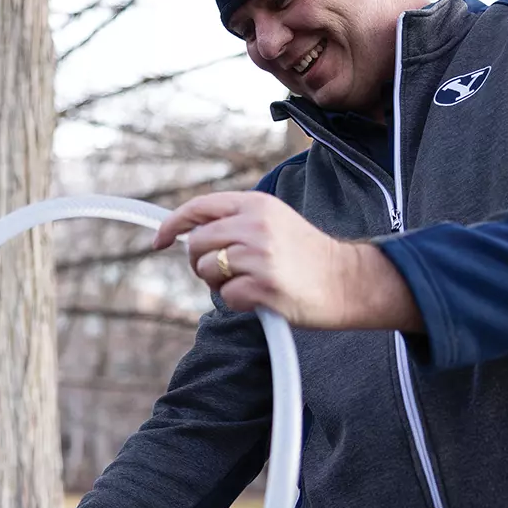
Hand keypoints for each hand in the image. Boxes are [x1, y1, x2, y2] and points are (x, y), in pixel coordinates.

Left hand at [152, 191, 420, 331]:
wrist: (348, 281)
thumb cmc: (309, 256)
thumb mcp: (274, 221)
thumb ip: (236, 221)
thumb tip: (190, 233)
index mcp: (256, 204)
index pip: (199, 208)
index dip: (172, 225)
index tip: (158, 241)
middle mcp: (255, 226)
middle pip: (196, 244)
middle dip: (200, 262)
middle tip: (221, 272)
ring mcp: (259, 256)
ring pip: (207, 271)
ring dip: (220, 283)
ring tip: (248, 283)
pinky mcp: (264, 286)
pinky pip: (226, 297)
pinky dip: (237, 302)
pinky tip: (260, 297)